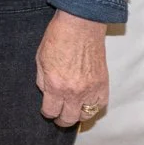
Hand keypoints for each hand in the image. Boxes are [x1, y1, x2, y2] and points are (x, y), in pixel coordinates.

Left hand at [36, 10, 107, 127]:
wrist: (81, 24)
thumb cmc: (58, 37)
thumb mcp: (40, 59)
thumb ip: (42, 80)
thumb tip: (46, 93)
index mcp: (55, 85)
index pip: (51, 111)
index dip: (47, 113)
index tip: (47, 110)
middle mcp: (74, 92)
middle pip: (69, 119)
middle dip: (62, 119)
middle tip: (59, 116)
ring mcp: (91, 89)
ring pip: (86, 115)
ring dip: (78, 114)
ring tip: (74, 109)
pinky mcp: (103, 84)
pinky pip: (100, 105)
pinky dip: (94, 106)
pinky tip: (87, 102)